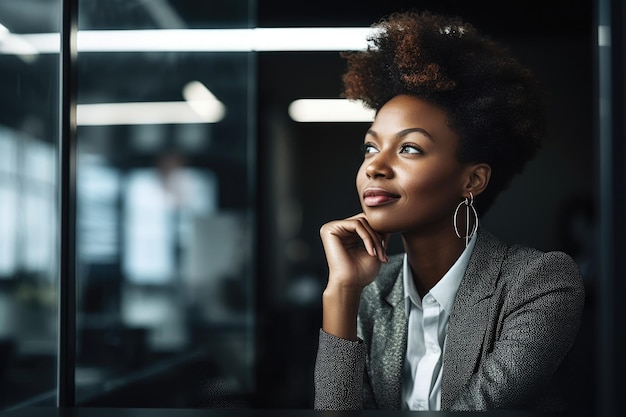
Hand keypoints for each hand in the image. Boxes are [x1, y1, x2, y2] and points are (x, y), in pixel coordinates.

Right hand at [319, 214, 388, 339]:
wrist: (350, 285)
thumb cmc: (361, 272)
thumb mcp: (375, 249)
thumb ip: (379, 234)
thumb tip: (386, 221)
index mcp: (346, 233)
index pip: (366, 222)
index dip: (379, 232)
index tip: (385, 248)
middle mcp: (338, 229)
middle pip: (365, 220)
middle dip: (377, 235)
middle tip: (383, 252)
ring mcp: (333, 228)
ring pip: (362, 222)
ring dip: (374, 238)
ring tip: (377, 254)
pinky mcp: (330, 229)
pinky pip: (356, 225)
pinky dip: (368, 238)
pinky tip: (371, 251)